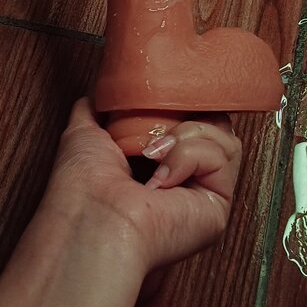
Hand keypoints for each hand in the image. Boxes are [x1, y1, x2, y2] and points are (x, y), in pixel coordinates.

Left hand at [43, 98, 241, 276]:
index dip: (186, 103)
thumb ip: (98, 107)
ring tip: (152, 153)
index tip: (168, 94)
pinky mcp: (218, 204)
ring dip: (185, 134)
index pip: (193, 119)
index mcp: (159, 164)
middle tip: (158, 126)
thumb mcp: (85, 130)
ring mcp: (203, 192)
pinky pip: (221, 156)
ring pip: (224, 137)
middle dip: (190, 113)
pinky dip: (188, 157)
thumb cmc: (82, 185)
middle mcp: (185, 180)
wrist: (91, 217)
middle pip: (218, 125)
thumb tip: (105, 89)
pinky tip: (163, 178)